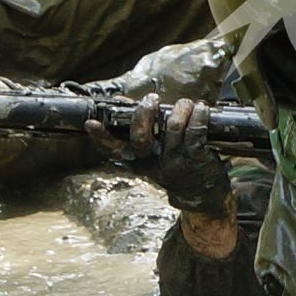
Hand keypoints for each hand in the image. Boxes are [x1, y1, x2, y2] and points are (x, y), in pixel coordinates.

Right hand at [88, 97, 237, 256]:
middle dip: (144, 113)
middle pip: (140, 138)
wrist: (204, 196)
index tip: (91, 124)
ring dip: (179, 108)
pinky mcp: (196, 158)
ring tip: (184, 103)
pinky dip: (198, 116)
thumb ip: (140, 131)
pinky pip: (196, 132)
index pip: (114, 150)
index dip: (101, 138)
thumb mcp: (152, 156)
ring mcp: (175, 160)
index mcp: (137, 161)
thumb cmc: (176, 167)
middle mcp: (153, 161)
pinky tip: (201, 109)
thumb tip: (123, 103)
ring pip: (172, 127)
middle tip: (151, 100)